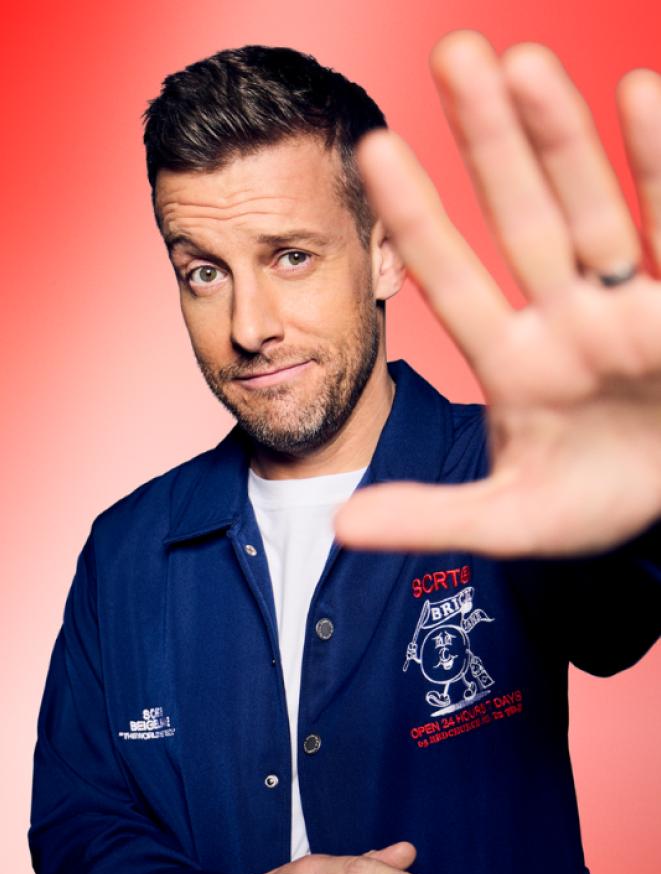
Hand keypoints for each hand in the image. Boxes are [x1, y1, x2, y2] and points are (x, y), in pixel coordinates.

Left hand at [335, 30, 660, 557]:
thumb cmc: (595, 507)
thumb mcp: (510, 522)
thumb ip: (430, 518)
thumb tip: (340, 529)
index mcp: (514, 363)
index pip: (453, 282)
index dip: (418, 221)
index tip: (374, 152)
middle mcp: (565, 320)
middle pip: (520, 220)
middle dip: (488, 144)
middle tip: (451, 52)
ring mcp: (625, 306)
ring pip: (590, 208)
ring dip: (561, 138)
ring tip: (522, 62)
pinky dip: (658, 166)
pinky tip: (639, 95)